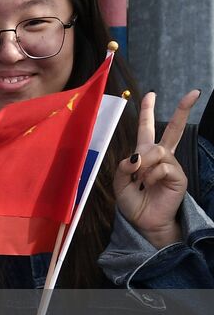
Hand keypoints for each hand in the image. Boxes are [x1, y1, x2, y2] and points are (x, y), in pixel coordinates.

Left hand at [115, 90, 200, 248]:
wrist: (144, 221)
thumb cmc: (132, 201)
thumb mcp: (120, 181)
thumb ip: (124, 166)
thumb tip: (136, 156)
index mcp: (144, 154)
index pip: (146, 128)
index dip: (148, 111)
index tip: (152, 94)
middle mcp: (161, 157)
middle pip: (174, 130)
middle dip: (183, 110)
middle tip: (194, 93)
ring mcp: (172, 165)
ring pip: (158, 150)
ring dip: (144, 162)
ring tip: (140, 177)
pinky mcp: (179, 176)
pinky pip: (163, 166)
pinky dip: (151, 174)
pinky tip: (149, 183)